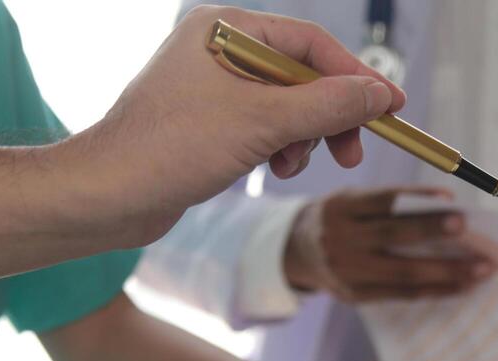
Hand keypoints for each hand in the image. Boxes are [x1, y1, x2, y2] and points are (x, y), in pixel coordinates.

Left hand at [83, 6, 404, 246]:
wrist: (106, 196)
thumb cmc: (169, 149)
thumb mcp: (262, 123)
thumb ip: (326, 106)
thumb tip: (378, 95)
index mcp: (225, 28)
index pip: (309, 43)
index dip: (354, 77)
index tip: (390, 106)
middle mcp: (217, 50)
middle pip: (300, 74)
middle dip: (328, 115)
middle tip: (352, 152)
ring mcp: (210, 87)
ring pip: (283, 106)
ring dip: (300, 138)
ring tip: (290, 165)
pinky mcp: (205, 123)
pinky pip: (260, 127)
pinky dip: (276, 148)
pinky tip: (269, 169)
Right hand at [283, 187, 492, 301]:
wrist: (296, 252)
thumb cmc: (342, 218)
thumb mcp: (353, 201)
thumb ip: (389, 206)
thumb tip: (449, 211)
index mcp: (342, 208)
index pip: (383, 201)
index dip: (417, 199)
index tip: (452, 199)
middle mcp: (341, 240)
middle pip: (393, 237)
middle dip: (434, 233)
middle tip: (470, 231)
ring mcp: (347, 272)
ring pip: (402, 273)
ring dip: (446, 272)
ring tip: (481, 269)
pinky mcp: (354, 296)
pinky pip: (401, 295)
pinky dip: (434, 290)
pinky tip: (460, 286)